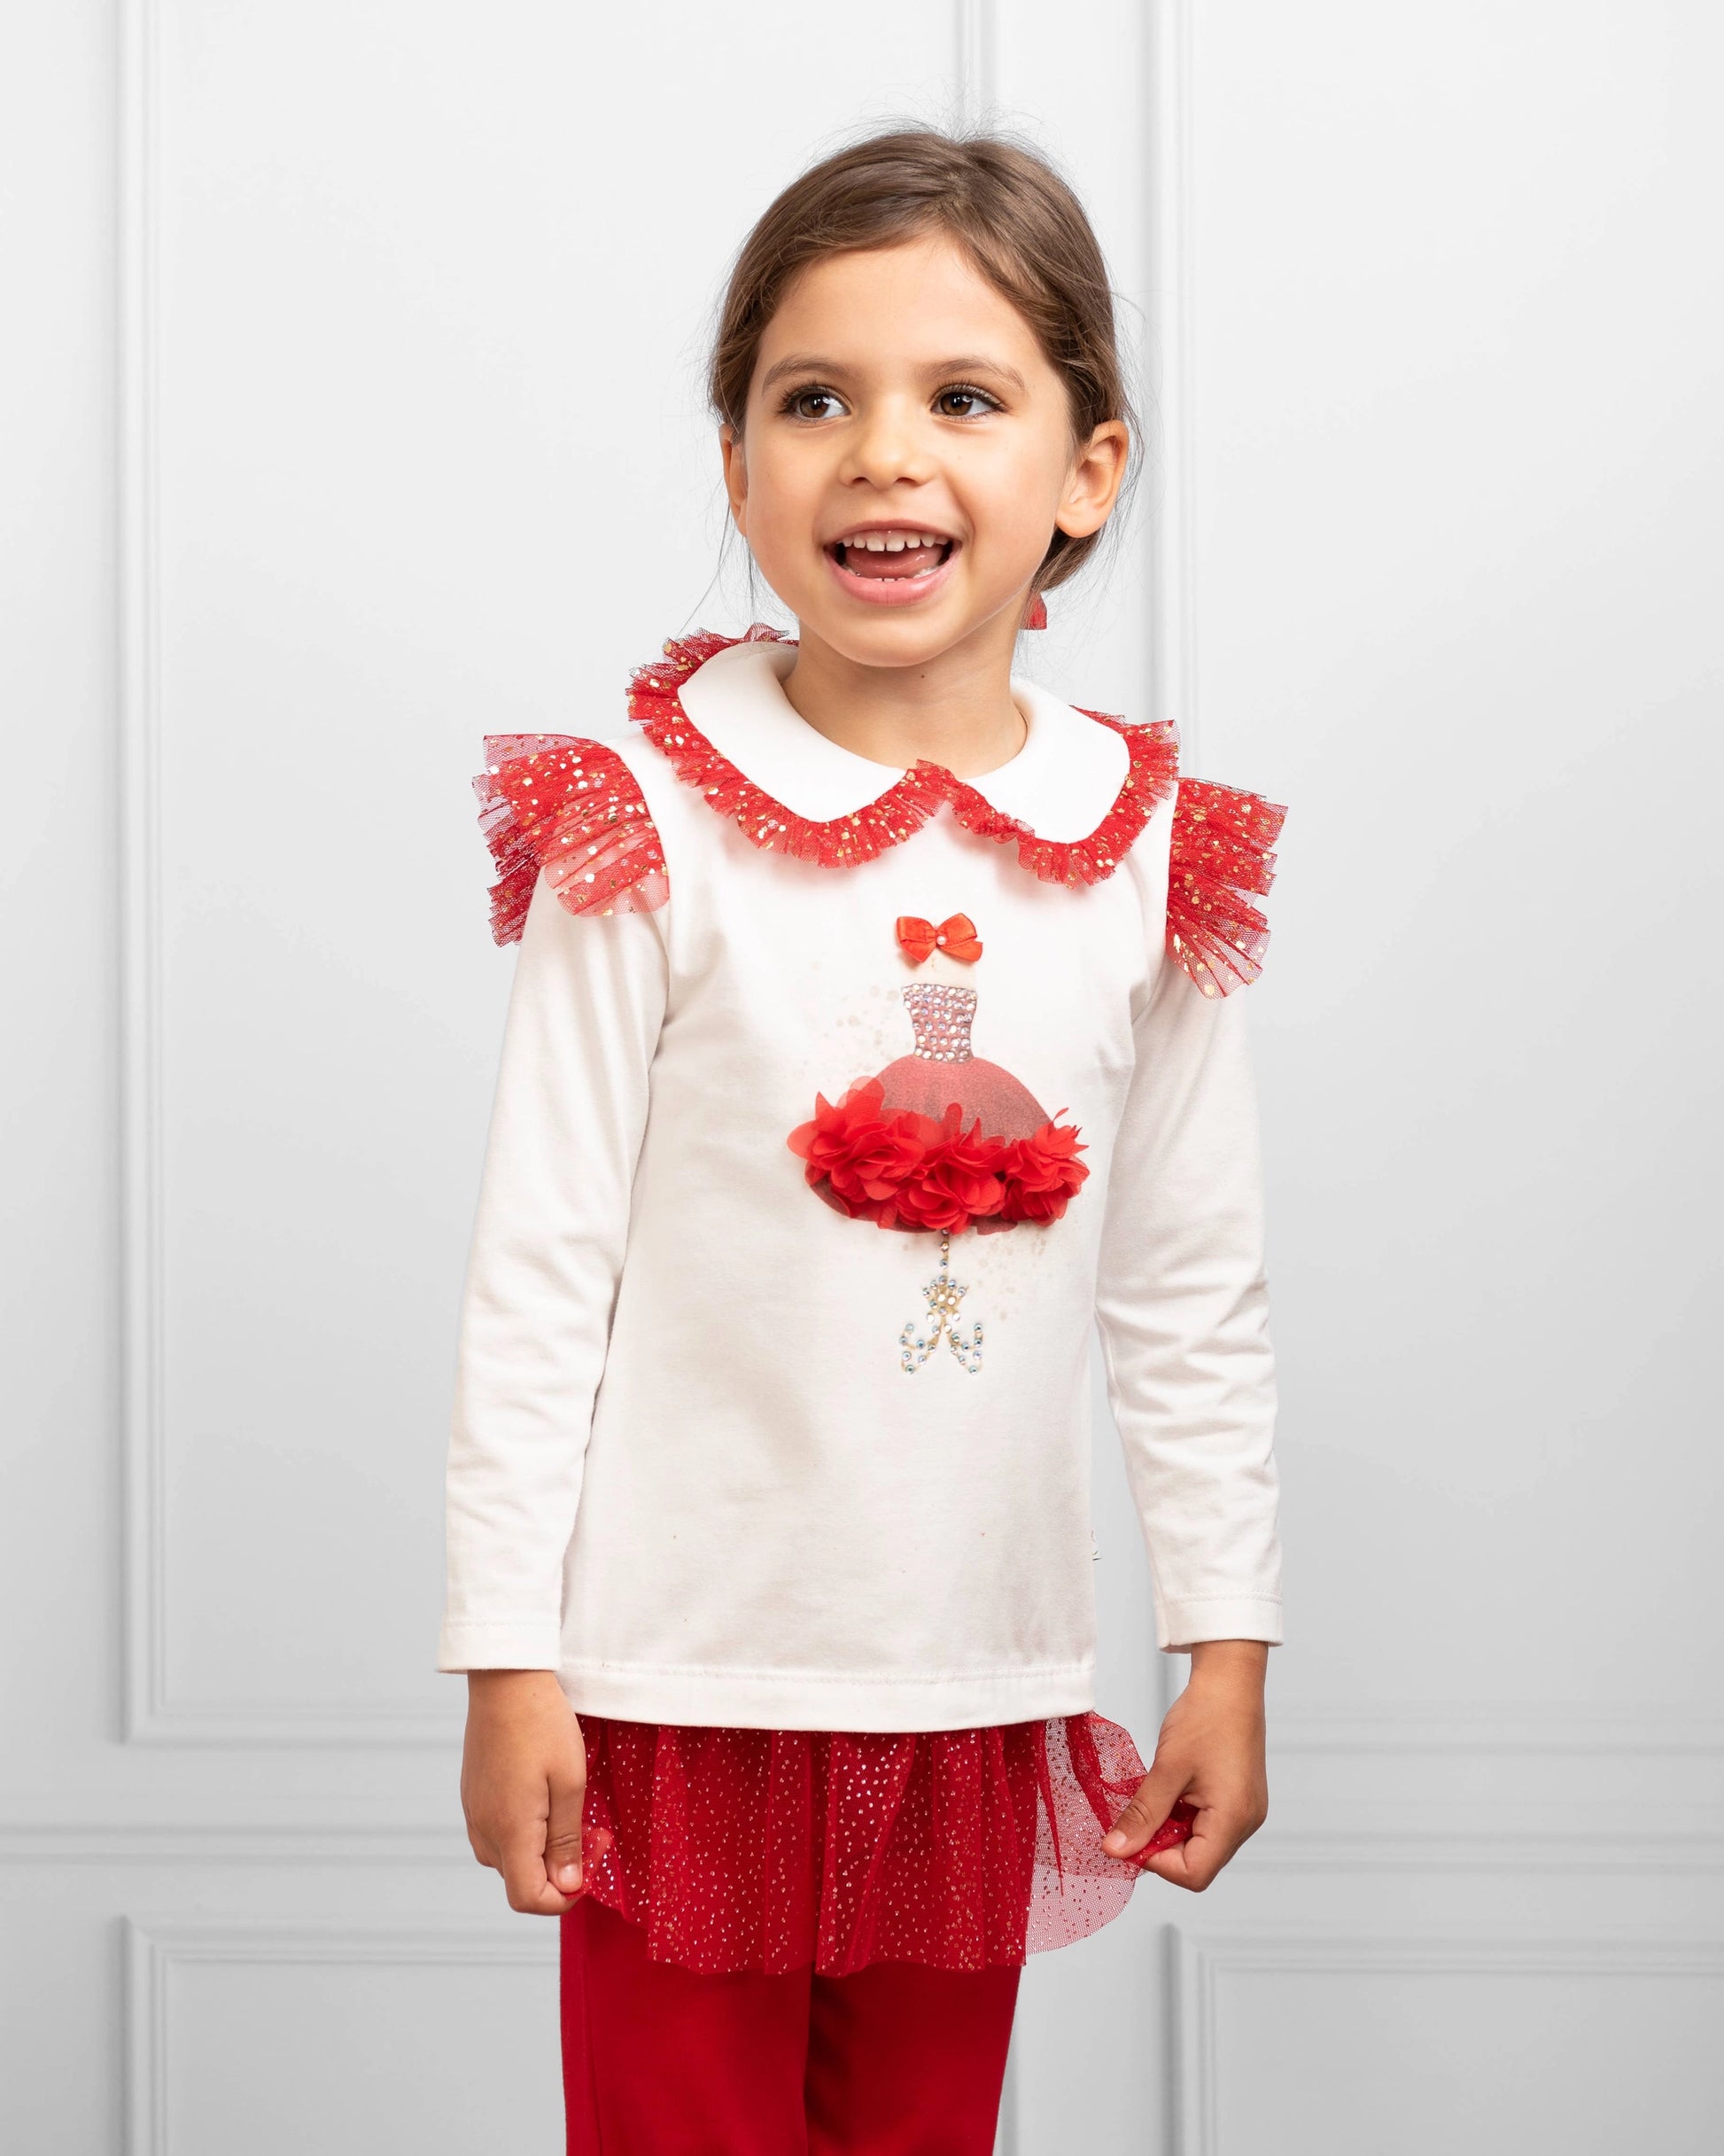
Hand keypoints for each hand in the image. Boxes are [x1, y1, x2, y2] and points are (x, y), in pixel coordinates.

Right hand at [460, 1670, 587, 1915]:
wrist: (506, 1679)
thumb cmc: (543, 1724)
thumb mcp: (570, 1781)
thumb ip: (567, 1840)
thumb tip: (567, 1886)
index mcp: (509, 1831)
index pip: (527, 1899)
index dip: (562, 1899)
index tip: (589, 1868)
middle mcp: (484, 1829)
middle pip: (519, 1881)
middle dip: (557, 1871)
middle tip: (591, 1833)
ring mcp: (474, 1812)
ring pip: (508, 1859)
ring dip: (541, 1851)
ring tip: (569, 1810)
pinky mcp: (473, 1796)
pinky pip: (497, 1834)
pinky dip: (525, 1831)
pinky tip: (545, 1798)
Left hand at [1101, 1639, 1268, 1890]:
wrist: (1229, 1681)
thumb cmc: (1206, 1716)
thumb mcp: (1166, 1768)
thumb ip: (1142, 1814)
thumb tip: (1116, 1850)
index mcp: (1234, 1819)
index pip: (1194, 1874)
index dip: (1156, 1862)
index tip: (1129, 1838)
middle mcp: (1245, 1822)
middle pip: (1198, 1862)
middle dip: (1160, 1845)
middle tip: (1134, 1818)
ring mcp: (1244, 1811)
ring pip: (1199, 1842)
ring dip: (1169, 1828)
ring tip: (1153, 1796)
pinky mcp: (1238, 1798)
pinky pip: (1206, 1823)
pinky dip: (1181, 1815)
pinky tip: (1167, 1790)